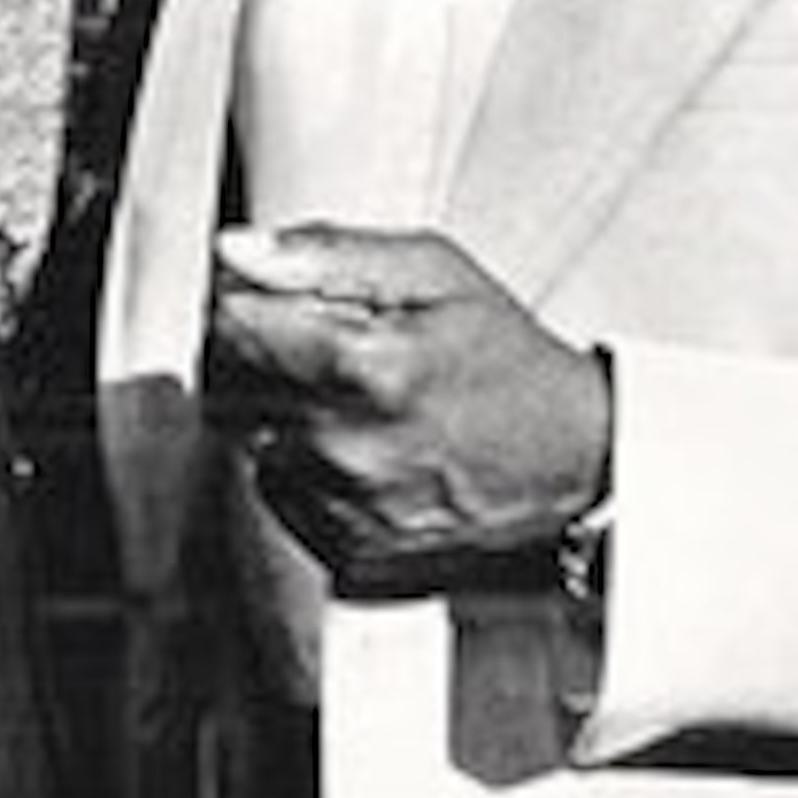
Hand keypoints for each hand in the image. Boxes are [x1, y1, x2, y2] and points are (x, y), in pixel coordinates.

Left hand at [203, 223, 607, 599]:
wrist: (571, 455)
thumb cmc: (506, 356)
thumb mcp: (432, 272)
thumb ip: (325, 253)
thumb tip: (236, 249)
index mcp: (366, 367)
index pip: (231, 327)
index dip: (242, 299)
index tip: (265, 293)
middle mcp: (346, 447)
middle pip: (227, 384)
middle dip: (255, 351)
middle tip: (313, 337)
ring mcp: (344, 506)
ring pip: (247, 436)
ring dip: (276, 406)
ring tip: (348, 390)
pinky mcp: (346, 547)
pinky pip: (278, 488)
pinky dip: (300, 458)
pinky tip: (355, 437)